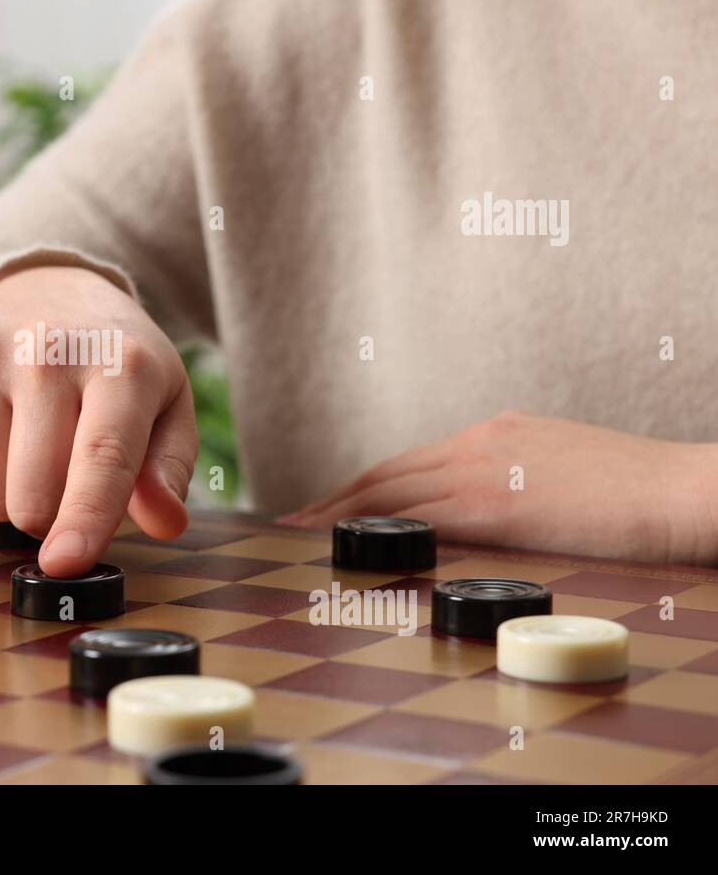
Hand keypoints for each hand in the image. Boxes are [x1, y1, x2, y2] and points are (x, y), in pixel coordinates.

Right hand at [0, 266, 196, 576]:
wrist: (49, 286)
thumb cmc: (114, 361)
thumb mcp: (166, 404)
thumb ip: (169, 469)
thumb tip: (164, 522)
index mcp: (121, 362)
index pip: (101, 457)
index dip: (83, 519)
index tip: (64, 564)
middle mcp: (46, 348)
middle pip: (32, 493)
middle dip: (49, 514)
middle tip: (64, 476)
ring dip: (7, 493)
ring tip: (29, 443)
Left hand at [288, 410, 717, 564]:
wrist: (683, 489)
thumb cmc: (636, 491)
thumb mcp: (564, 470)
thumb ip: (518, 479)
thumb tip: (492, 509)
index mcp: (497, 433)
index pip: (414, 459)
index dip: (368, 483)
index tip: (337, 502)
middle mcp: (481, 441)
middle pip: (389, 469)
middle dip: (339, 496)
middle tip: (298, 518)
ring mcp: (485, 468)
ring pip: (390, 487)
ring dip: (342, 511)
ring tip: (306, 531)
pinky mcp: (496, 503)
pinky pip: (418, 514)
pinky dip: (376, 527)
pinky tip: (353, 543)